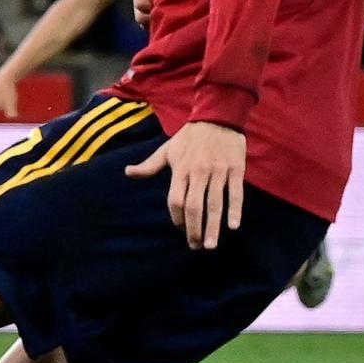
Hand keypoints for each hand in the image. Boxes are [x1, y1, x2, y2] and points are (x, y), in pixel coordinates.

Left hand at [126, 121, 246, 249]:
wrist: (217, 116)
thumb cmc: (189, 136)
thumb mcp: (167, 149)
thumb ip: (149, 166)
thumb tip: (128, 173)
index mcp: (180, 170)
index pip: (175, 200)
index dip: (176, 217)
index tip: (179, 229)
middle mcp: (198, 173)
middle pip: (194, 206)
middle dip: (194, 229)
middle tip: (196, 246)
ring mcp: (217, 172)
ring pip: (215, 204)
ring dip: (213, 226)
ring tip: (211, 245)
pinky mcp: (235, 169)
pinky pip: (235, 193)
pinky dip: (235, 210)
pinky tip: (233, 226)